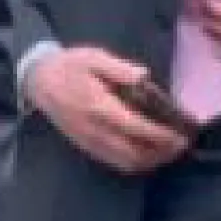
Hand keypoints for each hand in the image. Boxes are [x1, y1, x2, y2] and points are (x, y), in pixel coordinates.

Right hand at [26, 47, 193, 175]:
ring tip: (170, 151)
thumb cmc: (69, 66)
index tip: (182, 133)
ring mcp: (90, 142)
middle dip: (163, 153)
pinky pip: (116, 163)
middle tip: (182, 144)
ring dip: (152, 161)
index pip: (137, 128)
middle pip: (136, 153)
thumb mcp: (93, 57)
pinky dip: (137, 163)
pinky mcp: (87, 147)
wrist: (38, 81)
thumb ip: (120, 68)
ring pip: (127, 163)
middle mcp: (95, 130)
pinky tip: (148, 154)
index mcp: (99, 107)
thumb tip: (145, 77)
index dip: (162, 135)